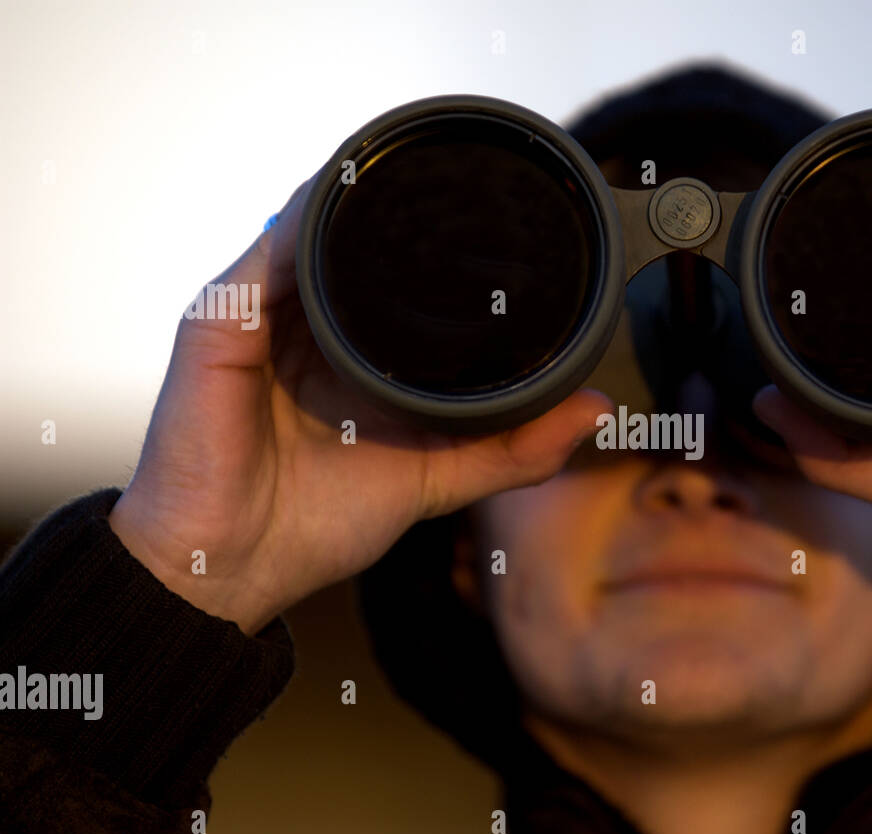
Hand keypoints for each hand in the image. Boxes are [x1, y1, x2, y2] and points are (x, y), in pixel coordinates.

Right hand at [109, 176, 610, 634]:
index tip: (511, 224)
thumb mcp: (437, 478)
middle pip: (359, 244)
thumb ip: (513, 447)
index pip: (399, 279)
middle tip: (484, 191)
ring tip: (430, 177)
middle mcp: (305, 325)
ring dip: (368, 201)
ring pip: (317, 231)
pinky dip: (311, 224)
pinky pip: (269, 256)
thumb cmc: (315, 524)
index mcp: (348, 355)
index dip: (447, 249)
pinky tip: (357, 203)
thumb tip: (598, 411)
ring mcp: (260, 318)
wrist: (230, 566)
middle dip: (415, 213)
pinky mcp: (220, 323)